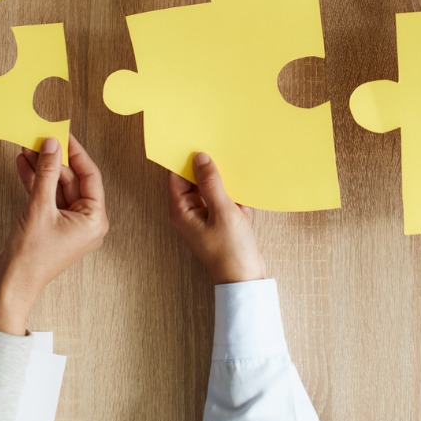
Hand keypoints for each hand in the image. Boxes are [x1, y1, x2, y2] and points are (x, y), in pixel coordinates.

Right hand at [0, 135, 107, 334]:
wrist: (12, 284)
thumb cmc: (31, 255)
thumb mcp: (39, 207)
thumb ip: (47, 173)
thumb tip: (52, 145)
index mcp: (94, 219)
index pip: (90, 176)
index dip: (75, 153)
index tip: (63, 135)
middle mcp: (86, 221)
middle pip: (72, 180)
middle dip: (53, 160)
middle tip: (38, 140)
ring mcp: (69, 224)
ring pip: (58, 188)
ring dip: (42, 169)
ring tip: (26, 148)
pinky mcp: (53, 226)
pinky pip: (48, 198)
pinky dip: (36, 183)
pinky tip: (23, 165)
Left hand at [167, 153, 265, 284]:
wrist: (245, 278)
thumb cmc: (230, 250)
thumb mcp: (222, 210)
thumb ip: (211, 182)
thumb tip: (200, 158)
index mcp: (181, 210)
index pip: (176, 176)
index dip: (184, 159)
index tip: (197, 142)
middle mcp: (188, 213)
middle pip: (193, 181)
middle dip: (208, 171)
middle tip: (222, 157)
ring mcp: (202, 218)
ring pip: (209, 190)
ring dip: (223, 186)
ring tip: (234, 188)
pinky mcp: (216, 222)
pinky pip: (221, 201)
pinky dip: (231, 199)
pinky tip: (241, 207)